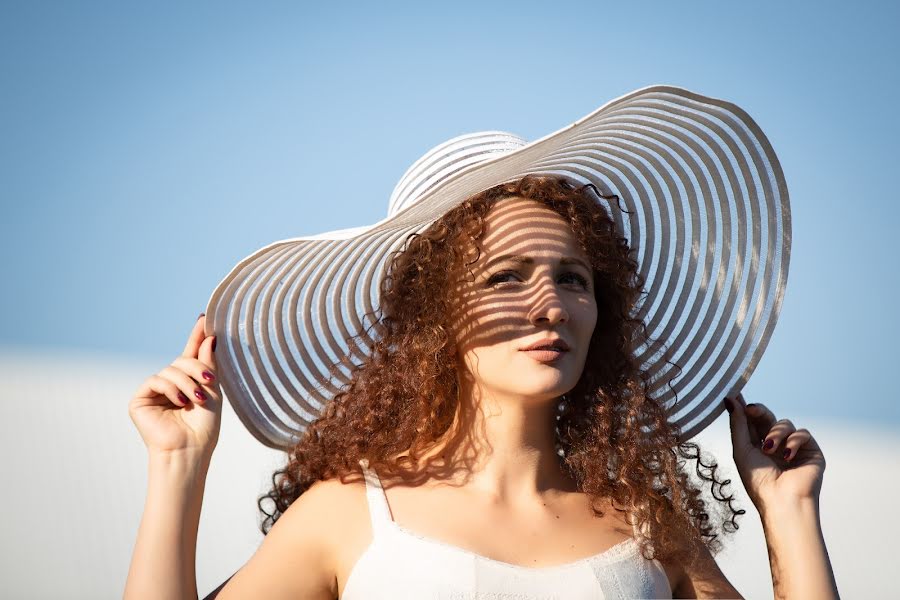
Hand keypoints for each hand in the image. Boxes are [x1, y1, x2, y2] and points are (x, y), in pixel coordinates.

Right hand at [128, 314, 221, 458]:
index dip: (196, 336)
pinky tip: (179, 401)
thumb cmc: (204, 426)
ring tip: (195, 399)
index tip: (204, 317)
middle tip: (209, 383)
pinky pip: (156, 379)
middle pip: (183, 359)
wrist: (190, 449)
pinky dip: (170, 388)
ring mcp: (154, 391)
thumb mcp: (212, 391)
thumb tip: (210, 337)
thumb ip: (209, 364)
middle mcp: (170, 384)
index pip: (192, 353)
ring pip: (171, 369)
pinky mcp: (140, 399)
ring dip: (187, 382)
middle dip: (198, 368)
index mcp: (188, 382)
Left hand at [725, 393, 825, 511]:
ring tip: (770, 450)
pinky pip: (802, 433)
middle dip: (759, 411)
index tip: (735, 393)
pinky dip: (793, 441)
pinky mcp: (811, 450)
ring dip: (776, 433)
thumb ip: (738, 424)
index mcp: (756, 446)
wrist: (783, 500)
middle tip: (752, 409)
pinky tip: (787, 455)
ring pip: (784, 423)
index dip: (745, 408)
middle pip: (767, 417)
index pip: (751, 421)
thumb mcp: (741, 449)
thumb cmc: (758, 481)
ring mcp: (793, 447)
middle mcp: (775, 444)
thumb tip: (730, 399)